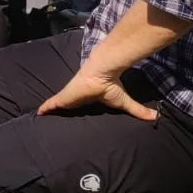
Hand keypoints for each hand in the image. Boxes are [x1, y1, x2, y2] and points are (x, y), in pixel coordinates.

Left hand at [37, 67, 157, 122]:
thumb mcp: (124, 102)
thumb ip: (138, 110)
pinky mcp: (63, 97)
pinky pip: (51, 104)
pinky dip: (44, 109)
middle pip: (64, 104)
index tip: (69, 114)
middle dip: (58, 110)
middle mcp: (76, 96)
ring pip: (56, 105)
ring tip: (40, 117)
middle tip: (50, 120)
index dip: (73, 108)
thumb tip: (156, 117)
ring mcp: (68, 96)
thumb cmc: (110, 85)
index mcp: (88, 97)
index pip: (78, 104)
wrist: (102, 73)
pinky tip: (37, 114)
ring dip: (49, 110)